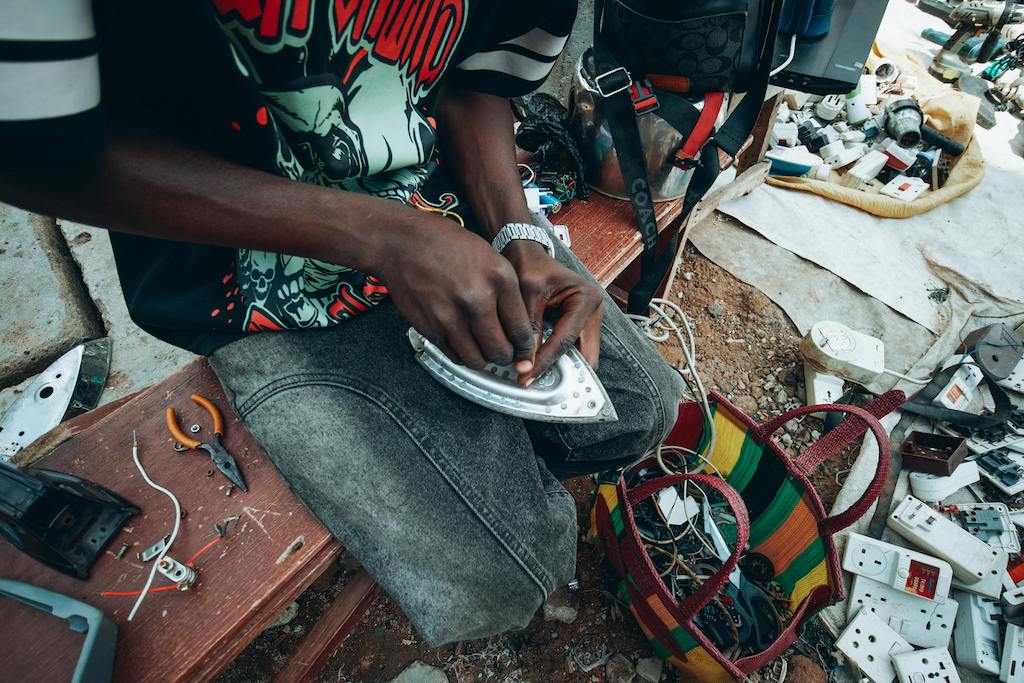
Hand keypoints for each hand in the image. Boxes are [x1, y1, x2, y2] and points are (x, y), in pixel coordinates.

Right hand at [376, 212, 535, 369]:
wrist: (404, 244)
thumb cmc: (447, 245)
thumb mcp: (490, 257)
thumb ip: (507, 291)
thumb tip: (521, 326)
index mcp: (499, 279)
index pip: (522, 330)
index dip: (525, 347)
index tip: (523, 351)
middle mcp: (477, 300)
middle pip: (501, 351)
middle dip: (505, 357)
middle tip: (504, 353)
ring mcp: (452, 317)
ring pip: (477, 360)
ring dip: (483, 360)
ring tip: (484, 351)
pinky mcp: (431, 328)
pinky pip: (454, 355)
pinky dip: (462, 355)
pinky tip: (464, 343)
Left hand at [503, 241, 603, 385]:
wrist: (528, 254)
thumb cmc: (530, 266)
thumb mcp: (527, 293)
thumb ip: (529, 328)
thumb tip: (525, 362)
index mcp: (586, 298)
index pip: (566, 340)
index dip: (545, 361)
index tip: (526, 377)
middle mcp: (593, 311)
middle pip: (585, 354)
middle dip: (564, 373)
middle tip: (537, 384)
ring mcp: (589, 320)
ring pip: (581, 356)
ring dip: (561, 368)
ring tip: (536, 378)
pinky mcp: (579, 326)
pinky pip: (572, 350)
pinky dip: (558, 360)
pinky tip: (539, 367)